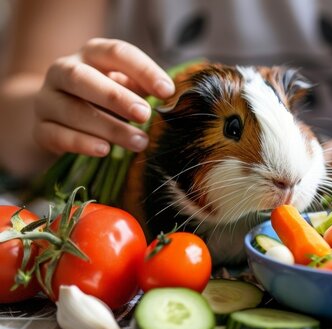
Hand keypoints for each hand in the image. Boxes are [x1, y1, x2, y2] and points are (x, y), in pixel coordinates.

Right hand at [33, 38, 174, 156]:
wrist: (63, 116)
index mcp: (91, 54)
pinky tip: (104, 150)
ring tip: (139, 142)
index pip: (116, 52)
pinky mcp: (40, 128)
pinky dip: (81, 143)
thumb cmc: (108, 98)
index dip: (143, 70)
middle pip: (82, 77)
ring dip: (108, 127)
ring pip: (72, 110)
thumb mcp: (127, 86)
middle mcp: (63, 71)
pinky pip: (56, 135)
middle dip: (116, 97)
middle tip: (144, 115)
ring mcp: (47, 99)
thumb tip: (168, 96)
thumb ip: (144, 88)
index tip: (167, 91)